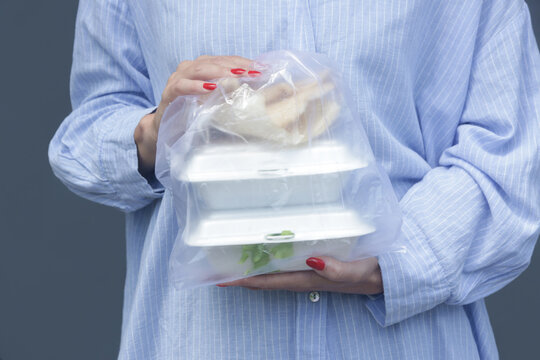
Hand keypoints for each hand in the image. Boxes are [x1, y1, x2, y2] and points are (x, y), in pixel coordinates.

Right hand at [134, 55, 253, 175]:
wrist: (166, 128)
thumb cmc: (194, 113)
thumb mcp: (216, 103)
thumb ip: (231, 94)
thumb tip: (260, 93)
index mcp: (203, 67)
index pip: (226, 60)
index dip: (243, 63)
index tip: (261, 68)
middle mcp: (189, 68)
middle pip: (214, 61)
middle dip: (235, 66)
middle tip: (252, 73)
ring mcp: (178, 78)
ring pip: (199, 69)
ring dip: (218, 72)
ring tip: (235, 76)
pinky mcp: (169, 92)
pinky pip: (182, 85)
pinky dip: (196, 86)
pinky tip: (209, 88)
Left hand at [218, 256, 382, 294]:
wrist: (393, 273)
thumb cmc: (378, 271)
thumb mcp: (361, 270)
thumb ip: (339, 269)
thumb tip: (311, 260)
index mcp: (311, 278)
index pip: (271, 281)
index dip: (245, 280)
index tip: (221, 277)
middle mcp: (307, 276)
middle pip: (268, 277)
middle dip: (243, 274)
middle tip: (218, 266)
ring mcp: (312, 270)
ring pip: (277, 269)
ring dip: (255, 265)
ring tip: (234, 255)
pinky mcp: (320, 262)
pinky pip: (290, 260)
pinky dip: (274, 255)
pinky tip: (269, 246)